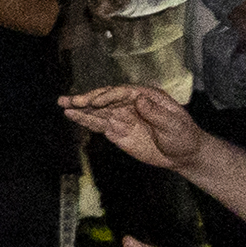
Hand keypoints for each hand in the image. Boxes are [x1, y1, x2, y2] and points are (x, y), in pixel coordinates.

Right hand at [59, 83, 204, 171]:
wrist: (182, 154)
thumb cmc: (182, 135)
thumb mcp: (173, 124)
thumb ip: (156, 112)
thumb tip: (139, 99)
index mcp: (145, 96)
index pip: (122, 92)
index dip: (108, 96)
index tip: (95, 102)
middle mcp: (130, 103)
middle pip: (106, 99)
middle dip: (88, 99)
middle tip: (70, 100)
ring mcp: (122, 117)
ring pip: (98, 111)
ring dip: (81, 108)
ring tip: (63, 104)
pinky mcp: (117, 131)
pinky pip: (99, 124)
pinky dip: (85, 121)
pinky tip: (72, 116)